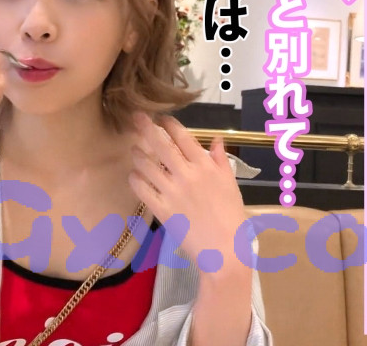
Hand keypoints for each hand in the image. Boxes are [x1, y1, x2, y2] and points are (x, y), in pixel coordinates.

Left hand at [128, 112, 245, 271]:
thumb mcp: (231, 184)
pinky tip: (134, 174)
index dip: (169, 124)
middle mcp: (187, 175)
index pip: (183, 137)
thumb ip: (221, 159)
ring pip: (147, 165)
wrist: (224, 250)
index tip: (161, 117)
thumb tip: (217, 139)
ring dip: (138, 153)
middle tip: (136, 116)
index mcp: (206, 167)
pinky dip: (135, 178)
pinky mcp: (162, 210)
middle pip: (161, 145)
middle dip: (146, 127)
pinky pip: (141, 189)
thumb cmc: (231, 217)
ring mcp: (172, 193)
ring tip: (134, 149)